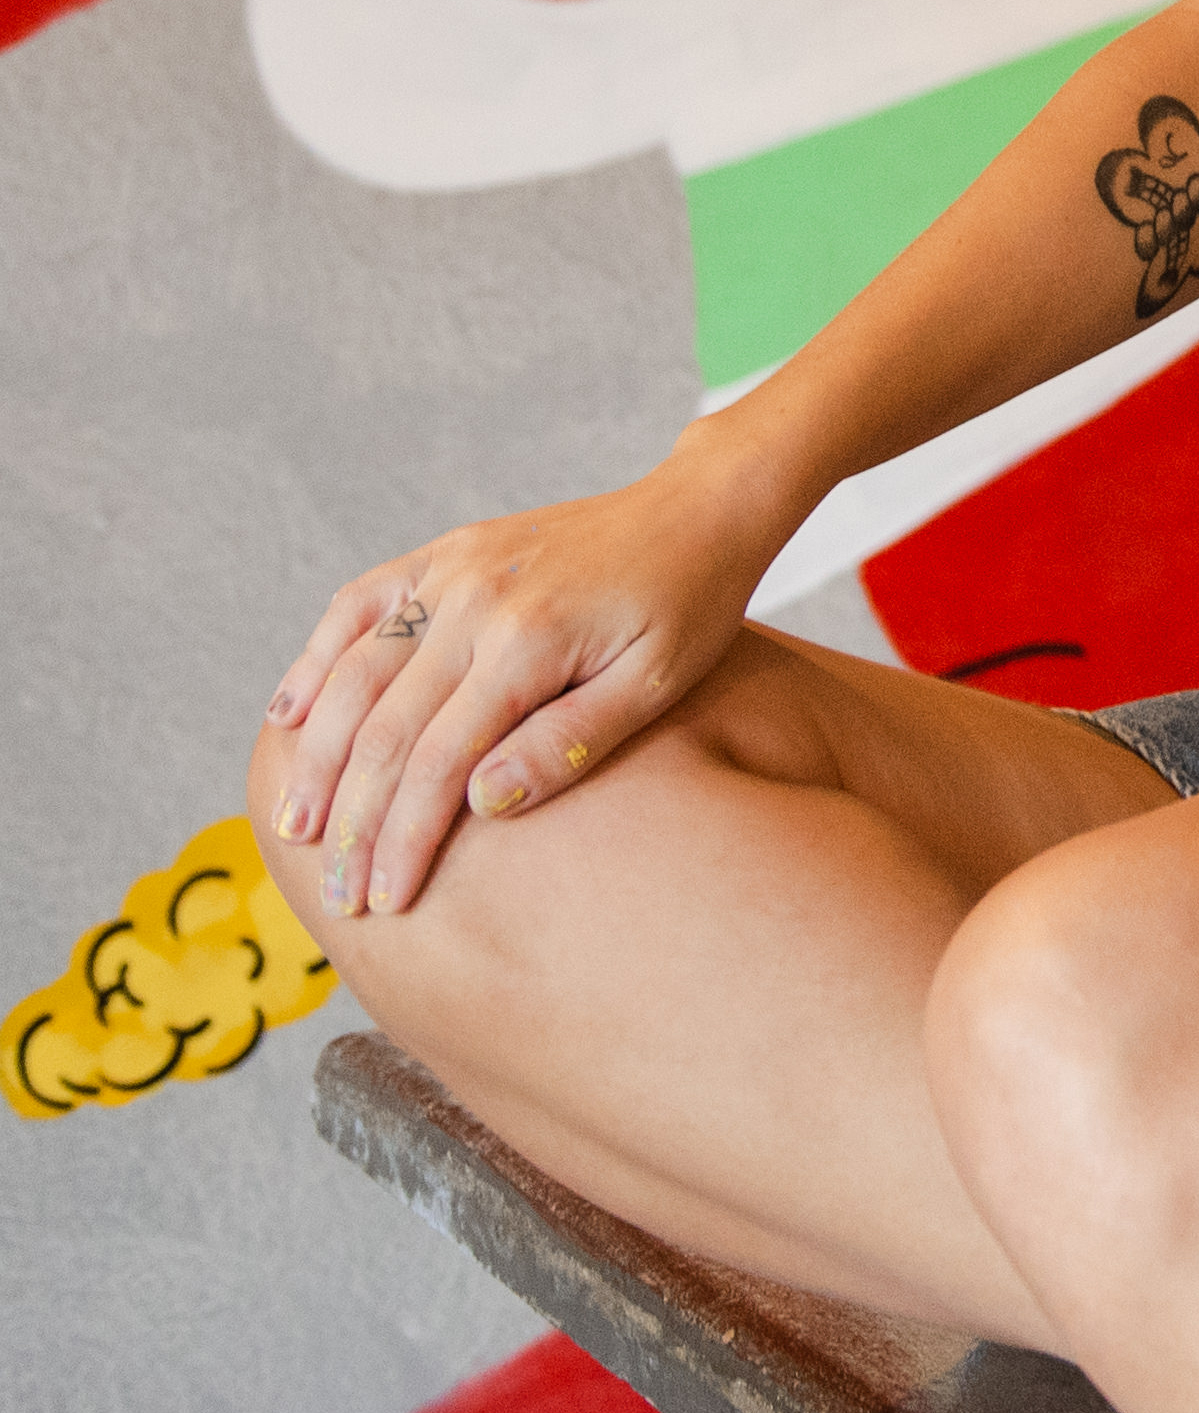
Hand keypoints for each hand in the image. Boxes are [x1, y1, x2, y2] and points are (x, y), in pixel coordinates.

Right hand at [258, 436, 775, 920]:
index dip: (402, 838)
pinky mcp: (447, 551)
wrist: (698, 510)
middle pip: (385, 729)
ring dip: (315, 755)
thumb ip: (569, 744)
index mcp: (529, 639)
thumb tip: (482, 803)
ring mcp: (455, 569)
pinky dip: (315, 659)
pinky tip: (287, 715)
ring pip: (354, 672)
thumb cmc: (687, 604)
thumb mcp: (655, 685)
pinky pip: (360, 603)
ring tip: (296, 827)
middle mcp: (477, 599)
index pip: (439, 761)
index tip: (384, 902)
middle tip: (336, 892)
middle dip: (352, 821)